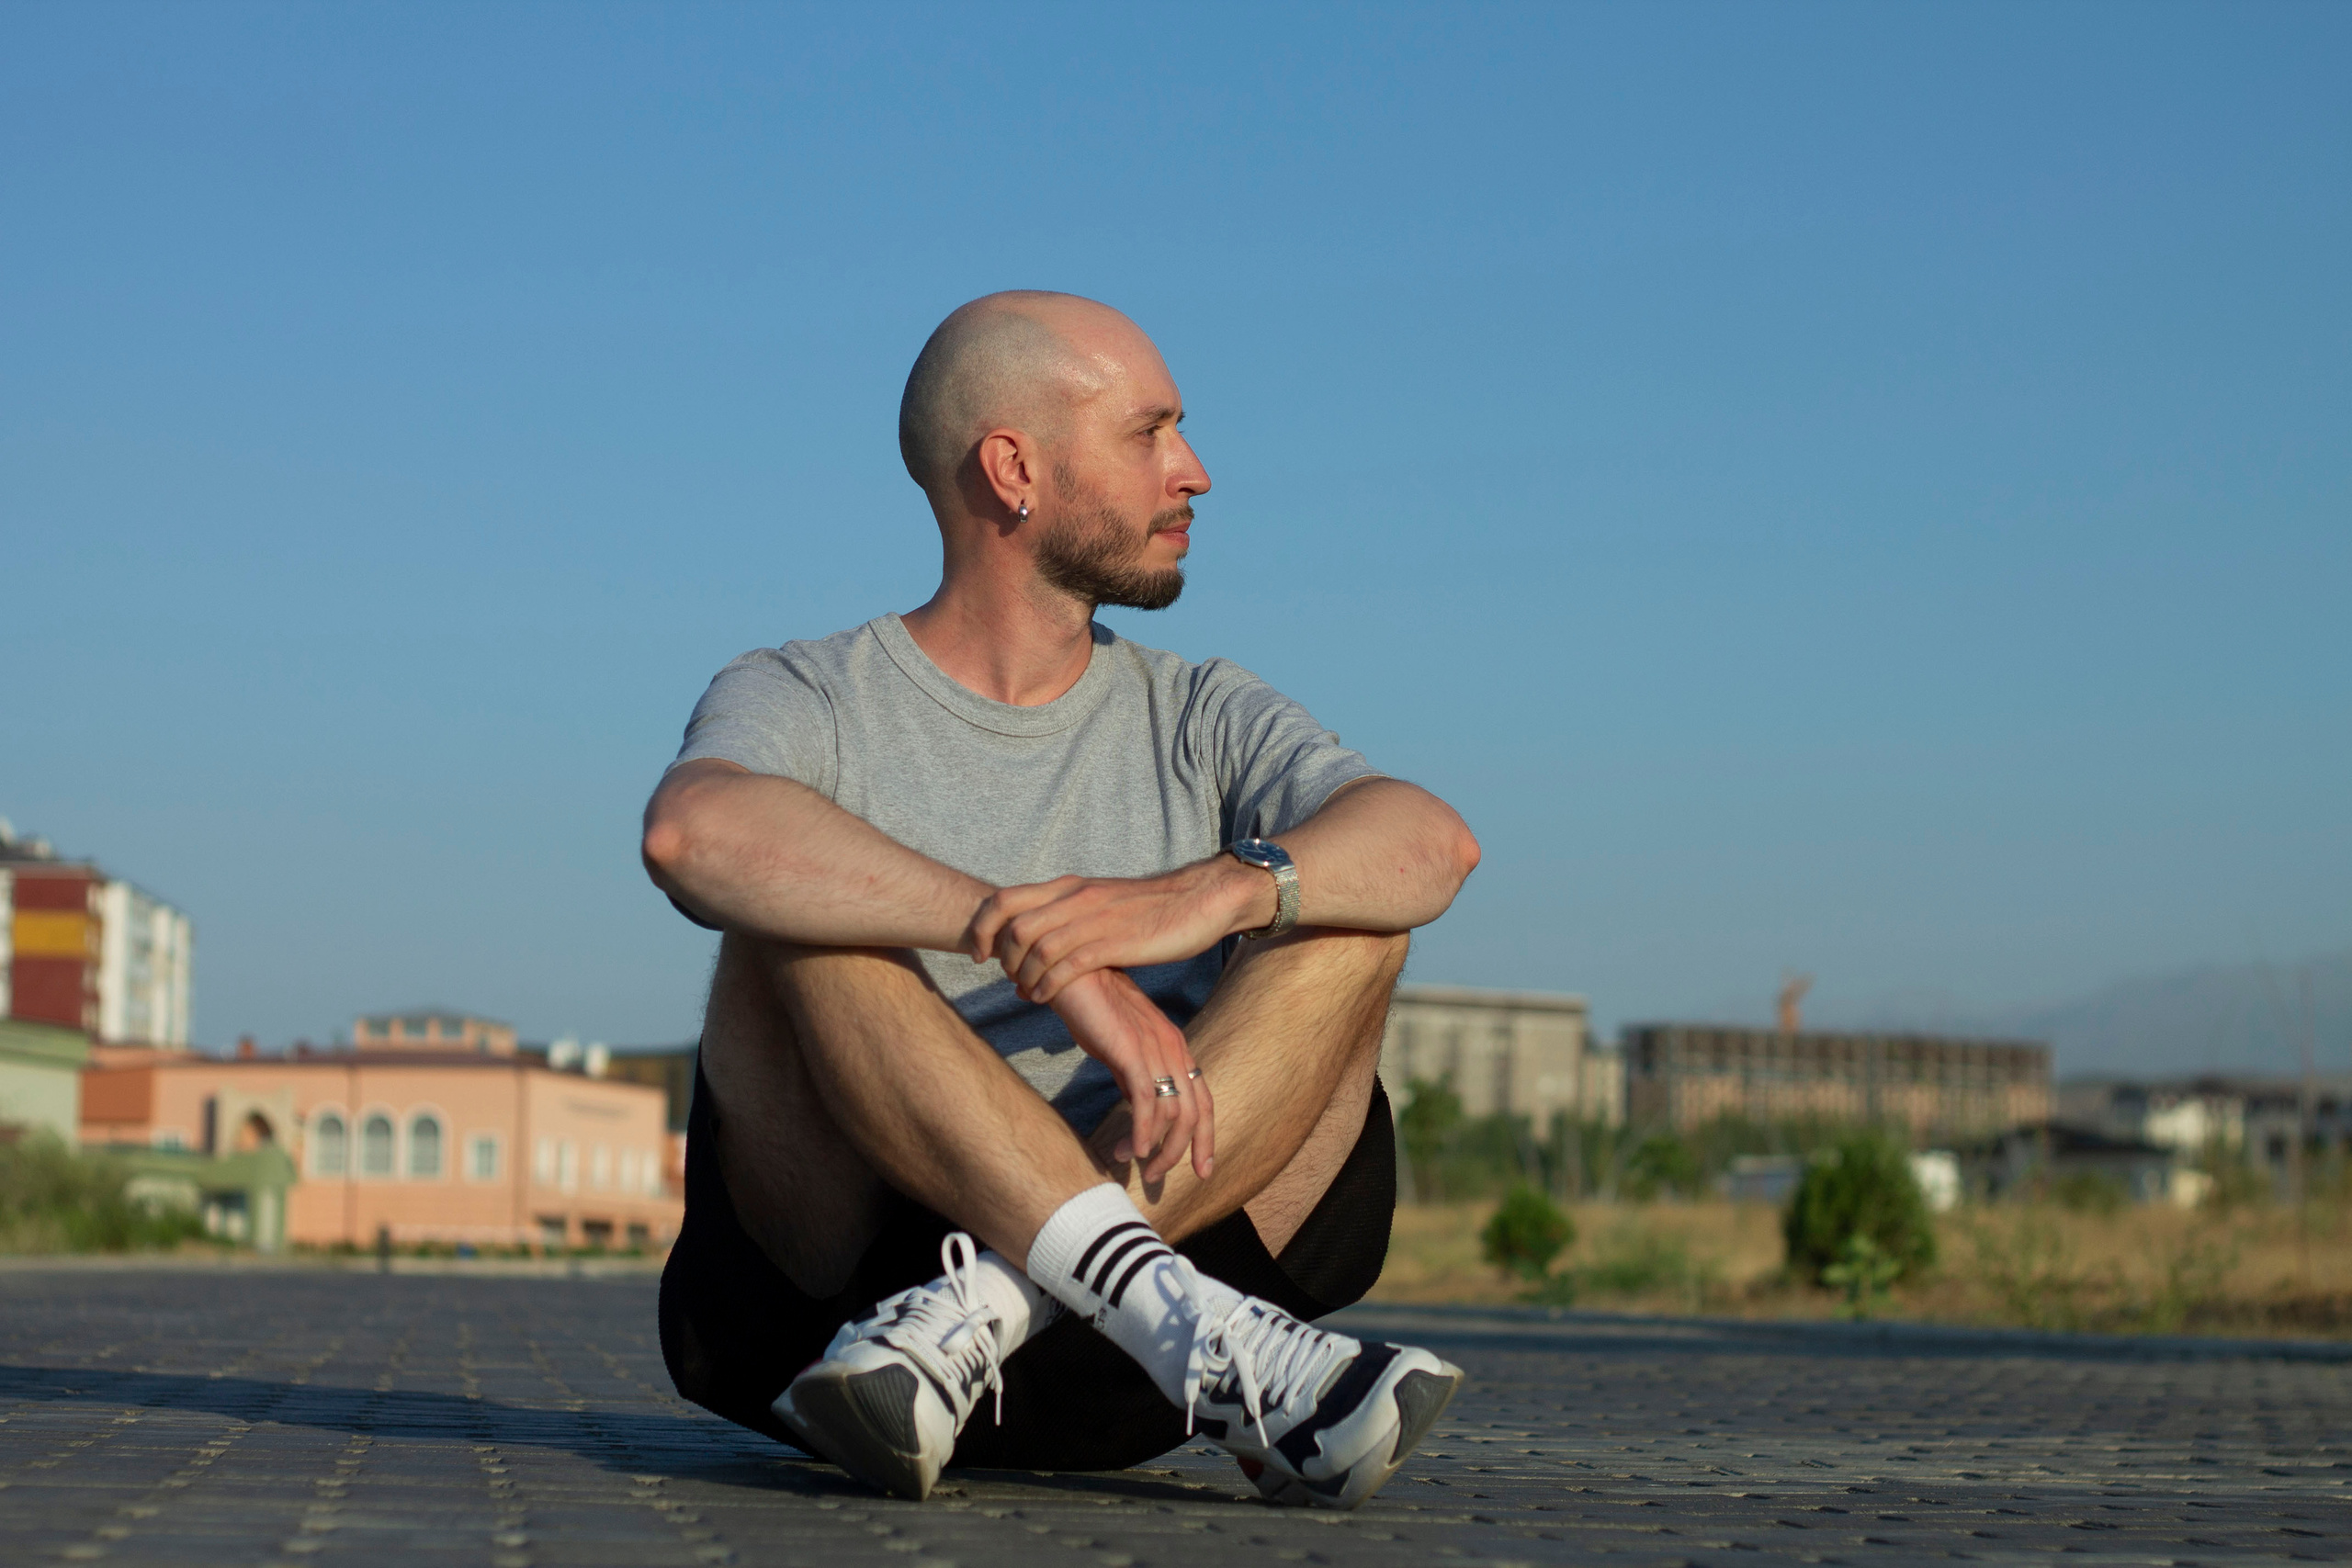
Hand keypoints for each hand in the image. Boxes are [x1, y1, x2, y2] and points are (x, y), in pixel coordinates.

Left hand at [967, 857, 1274, 1004]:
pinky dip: (1045, 985)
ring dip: (1021, 975)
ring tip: (1024, 992)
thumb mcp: (1103, 900)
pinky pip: (1065, 966)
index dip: (982, 926)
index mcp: (1070, 886)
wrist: (1201, 899)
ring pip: (1034, 946)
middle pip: (1011, 923)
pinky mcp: (1114, 943)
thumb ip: (1073, 911)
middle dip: (998, 956)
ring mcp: (1093, 919)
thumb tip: (1047, 932)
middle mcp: (1075, 897)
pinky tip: (1043, 998)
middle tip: (1001, 977)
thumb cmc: (1154, 906)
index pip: (1005, 899)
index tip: (978, 952)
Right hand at [1048, 968, 1214, 1183]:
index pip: (1202, 1100)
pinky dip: (1142, 1131)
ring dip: (1156, 1148)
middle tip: (1157, 1178)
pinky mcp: (1131, 1051)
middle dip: (1182, 1153)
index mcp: (1175, 1047)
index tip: (1201, 1168)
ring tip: (1134, 1165)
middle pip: (1194, 1113)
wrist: (1072, 972)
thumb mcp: (1120, 1048)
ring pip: (1172, 1114)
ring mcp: (1155, 1049)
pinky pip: (1146, 1101)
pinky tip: (1132, 1149)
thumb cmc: (1092, 1009)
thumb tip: (1138, 1112)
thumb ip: (1133, 1077)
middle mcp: (1173, 1048)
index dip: (1205, 1137)